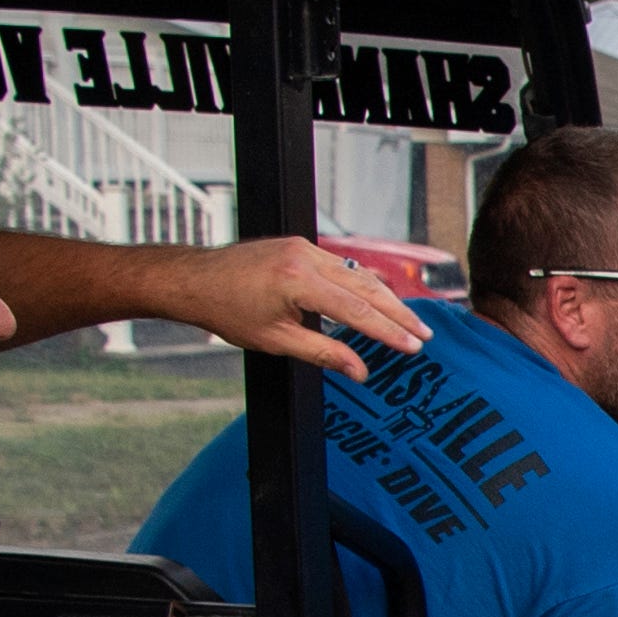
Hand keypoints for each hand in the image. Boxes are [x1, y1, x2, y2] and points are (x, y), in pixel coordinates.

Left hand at [161, 235, 432, 378]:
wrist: (193, 279)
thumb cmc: (227, 311)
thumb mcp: (276, 340)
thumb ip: (323, 353)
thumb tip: (359, 371)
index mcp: (298, 282)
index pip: (357, 310)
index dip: (388, 332)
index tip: (413, 346)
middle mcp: (306, 257)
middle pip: (367, 287)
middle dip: (398, 313)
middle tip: (424, 334)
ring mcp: (304, 247)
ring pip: (357, 273)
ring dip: (385, 298)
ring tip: (408, 320)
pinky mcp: (299, 245)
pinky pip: (340, 265)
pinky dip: (363, 284)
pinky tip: (379, 298)